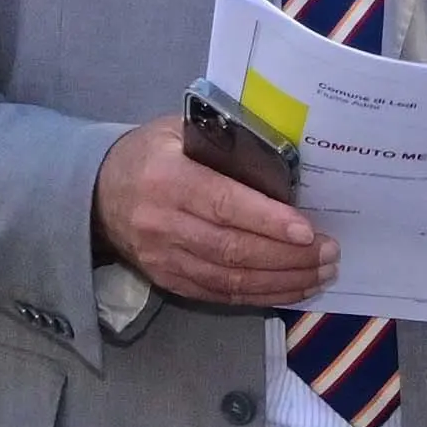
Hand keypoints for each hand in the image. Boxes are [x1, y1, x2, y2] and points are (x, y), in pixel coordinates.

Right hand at [95, 119, 333, 307]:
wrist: (95, 193)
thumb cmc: (152, 154)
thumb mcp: (180, 131)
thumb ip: (227, 141)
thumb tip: (285, 153)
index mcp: (168, 179)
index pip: (225, 204)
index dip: (268, 221)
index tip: (308, 231)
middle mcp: (163, 223)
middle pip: (234, 249)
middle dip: (289, 256)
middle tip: (331, 252)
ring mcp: (164, 258)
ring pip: (231, 279)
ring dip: (284, 280)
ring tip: (323, 272)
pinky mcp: (168, 280)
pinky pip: (221, 295)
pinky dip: (263, 295)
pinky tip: (294, 287)